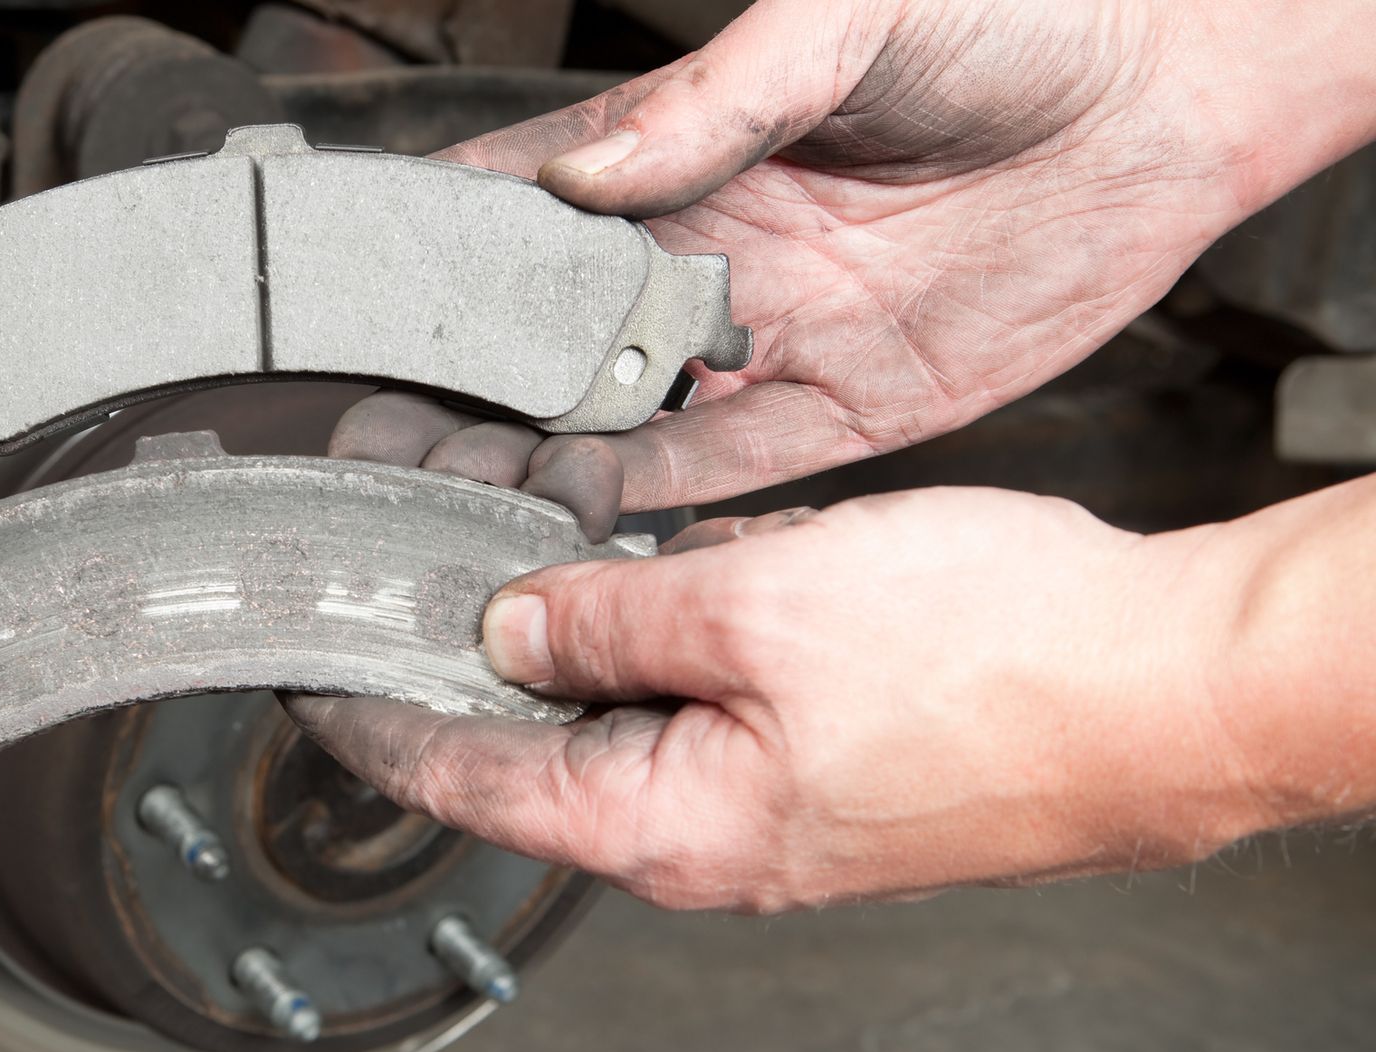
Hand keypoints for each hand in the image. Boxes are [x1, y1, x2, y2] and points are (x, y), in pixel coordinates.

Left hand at [288, 487, 1280, 911]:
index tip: (310, 678)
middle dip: (470, 662)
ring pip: (632, 718)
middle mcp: (710, 837)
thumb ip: (611, 616)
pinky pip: (711, 703)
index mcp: (666, 826)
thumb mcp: (757, 604)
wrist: (1169, 689)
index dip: (375, 720)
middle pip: (541, 752)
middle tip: (408, 574)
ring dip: (576, 640)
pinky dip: (666, 638)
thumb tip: (511, 625)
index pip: (467, 781)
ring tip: (522, 553)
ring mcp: (774, 806)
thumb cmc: (998, 664)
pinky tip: (654, 571)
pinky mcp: (829, 766)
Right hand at [333, 0, 1375, 532]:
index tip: (367, 305)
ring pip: (624, 415)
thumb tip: (591, 174)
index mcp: (690, 152)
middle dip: (469, 387)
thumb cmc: (1015, 15)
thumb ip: (712, 101)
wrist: (1167, 96)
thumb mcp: (846, 19)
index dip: (447, 258)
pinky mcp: (842, 406)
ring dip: (542, 457)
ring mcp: (771, 336)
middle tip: (386, 434)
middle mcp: (713, 254)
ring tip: (455, 495)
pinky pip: (726, 467)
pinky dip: (650, 496)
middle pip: (555, 336)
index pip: (531, 210)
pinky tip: (579, 517)